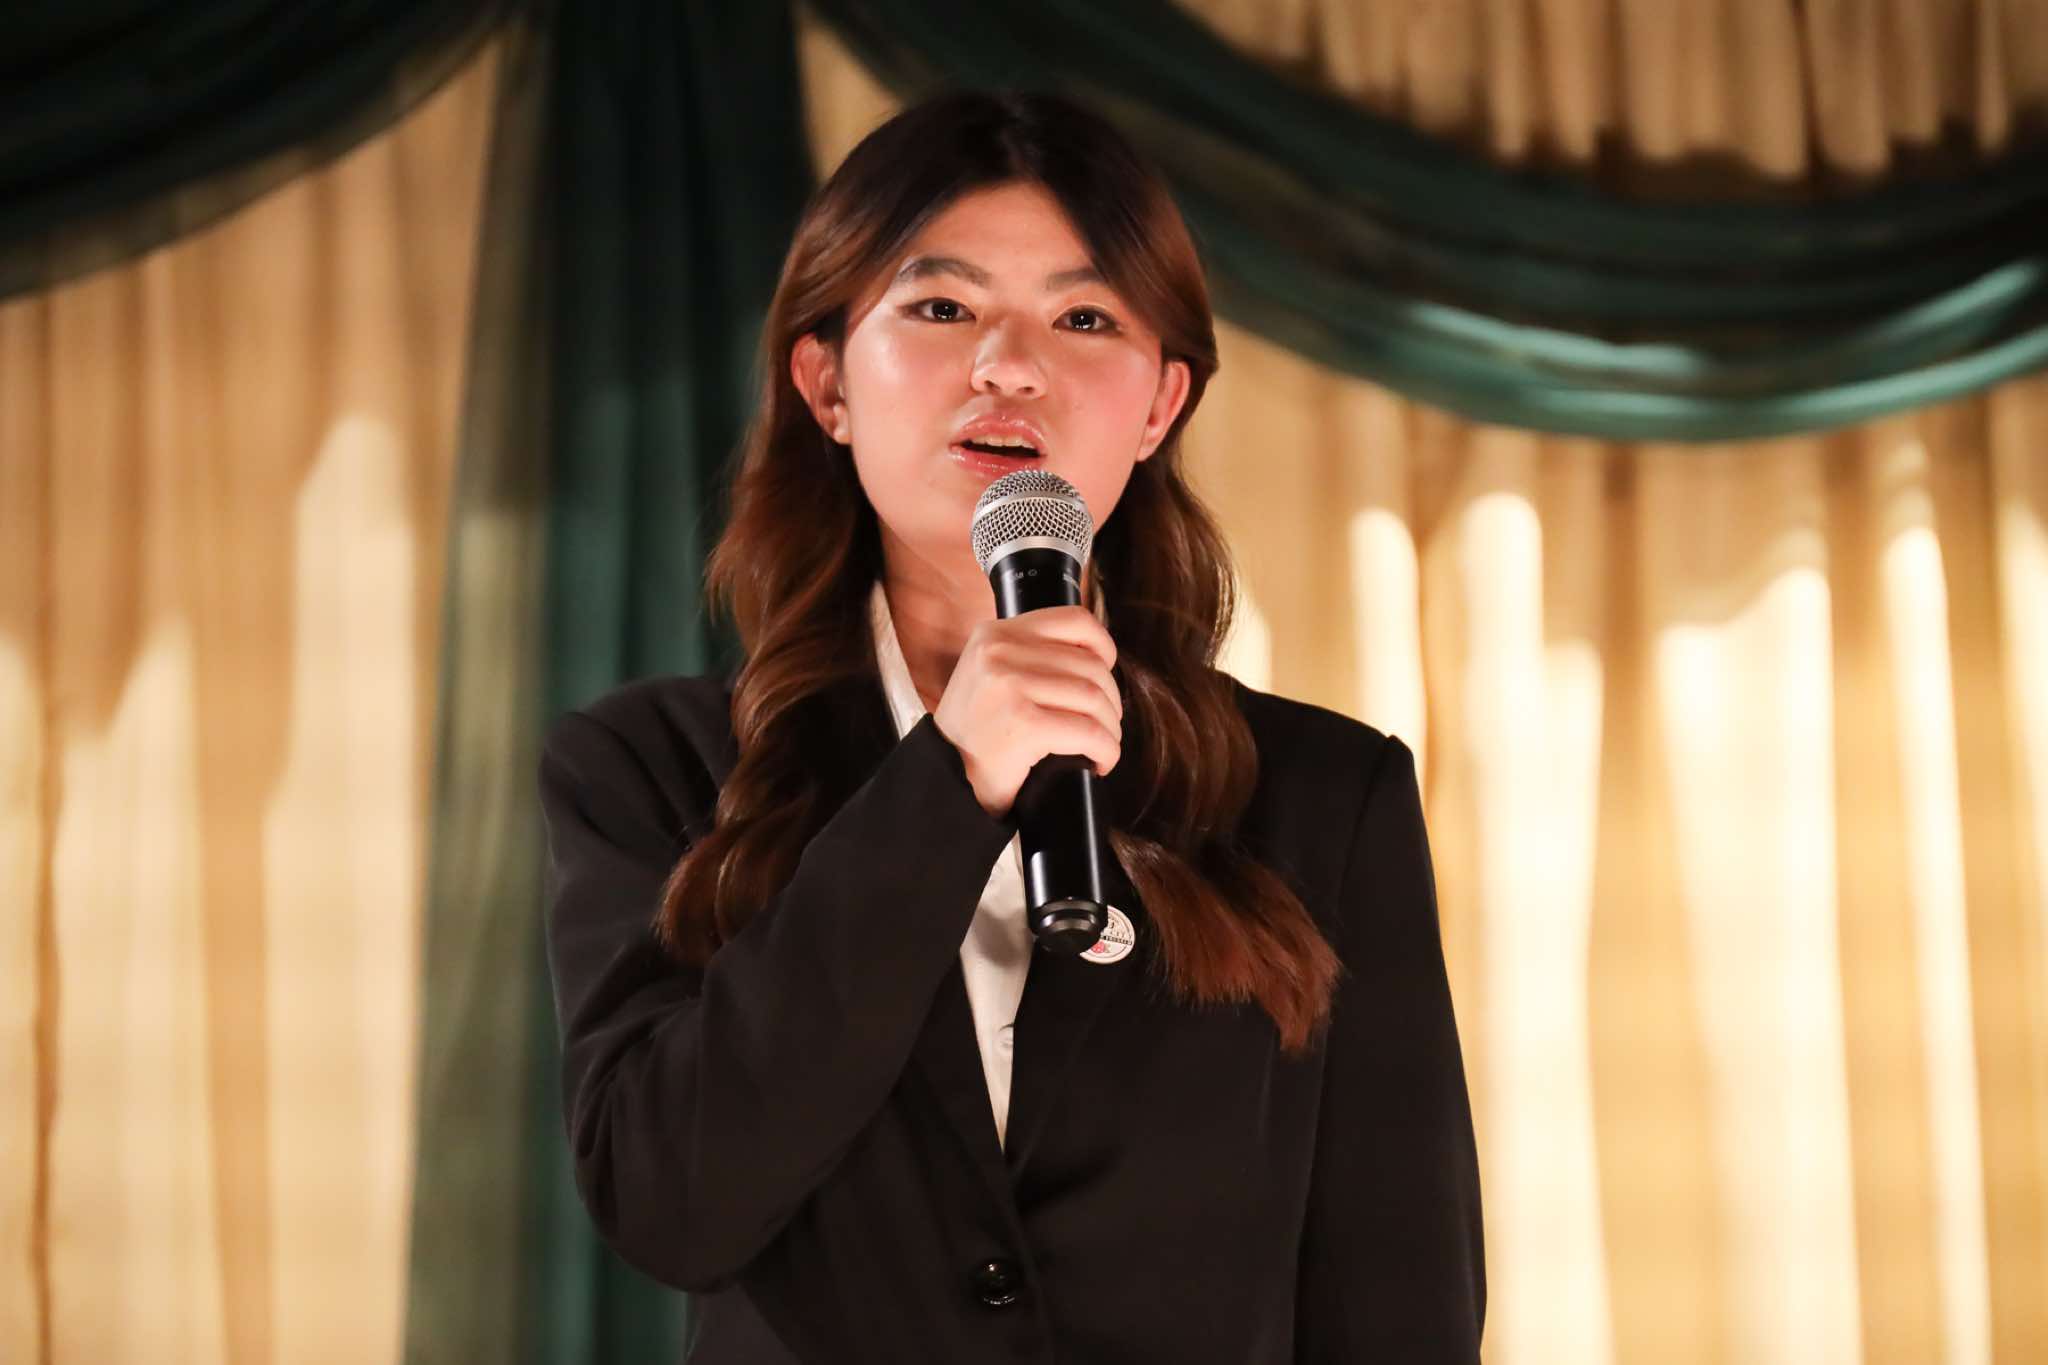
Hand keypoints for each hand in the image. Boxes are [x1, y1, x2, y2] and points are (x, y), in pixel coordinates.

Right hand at [930, 606, 1122, 819]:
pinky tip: (1099, 762)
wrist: (943, 779)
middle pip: (1090, 665)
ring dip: (1110, 728)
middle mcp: (999, 651)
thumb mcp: (990, 675)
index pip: (1074, 620)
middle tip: (1103, 726)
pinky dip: (1105, 751)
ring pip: (1094, 698)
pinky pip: (1089, 733)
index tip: (1105, 676)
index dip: (1104, 648)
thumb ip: (1027, 656)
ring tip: (1101, 746)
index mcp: (994, 633)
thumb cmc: (975, 735)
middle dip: (1109, 701)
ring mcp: (1009, 685)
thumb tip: (1096, 658)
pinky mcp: (1023, 724)